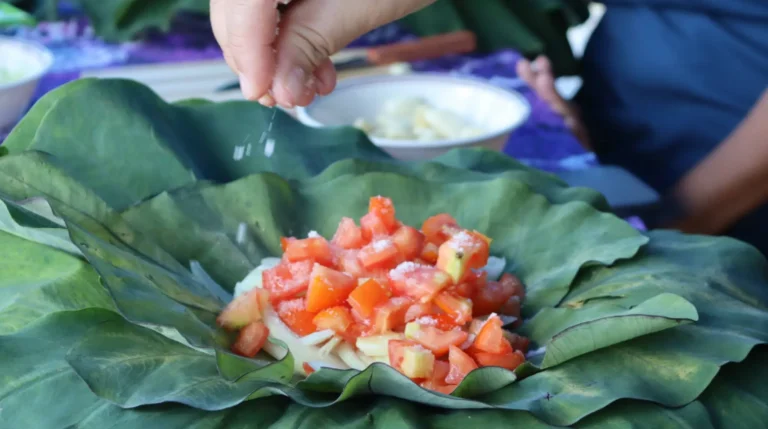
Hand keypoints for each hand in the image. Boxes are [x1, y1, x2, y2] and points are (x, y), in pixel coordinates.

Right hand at [211, 0, 435, 107]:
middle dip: (258, 61)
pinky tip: (316, 65)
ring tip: (310, 85)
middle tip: (287, 97)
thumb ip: (311, 43)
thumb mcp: (363, 3)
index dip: (248, 51)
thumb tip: (279, 90)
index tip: (265, 93)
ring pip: (247, 14)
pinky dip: (287, 42)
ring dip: (274, 59)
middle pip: (235, 10)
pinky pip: (268, 9)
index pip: (243, 4)